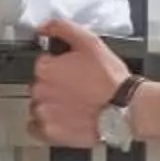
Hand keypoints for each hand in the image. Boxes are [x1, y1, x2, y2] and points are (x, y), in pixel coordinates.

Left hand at [28, 18, 128, 148]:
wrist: (124, 109)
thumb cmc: (110, 79)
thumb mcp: (90, 42)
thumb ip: (62, 28)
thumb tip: (43, 27)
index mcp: (45, 69)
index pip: (42, 64)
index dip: (59, 67)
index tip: (72, 72)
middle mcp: (39, 91)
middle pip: (39, 86)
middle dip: (54, 86)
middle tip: (76, 89)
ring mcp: (43, 113)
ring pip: (38, 105)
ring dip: (50, 105)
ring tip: (73, 105)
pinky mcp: (50, 133)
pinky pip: (35, 128)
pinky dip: (45, 125)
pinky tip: (62, 119)